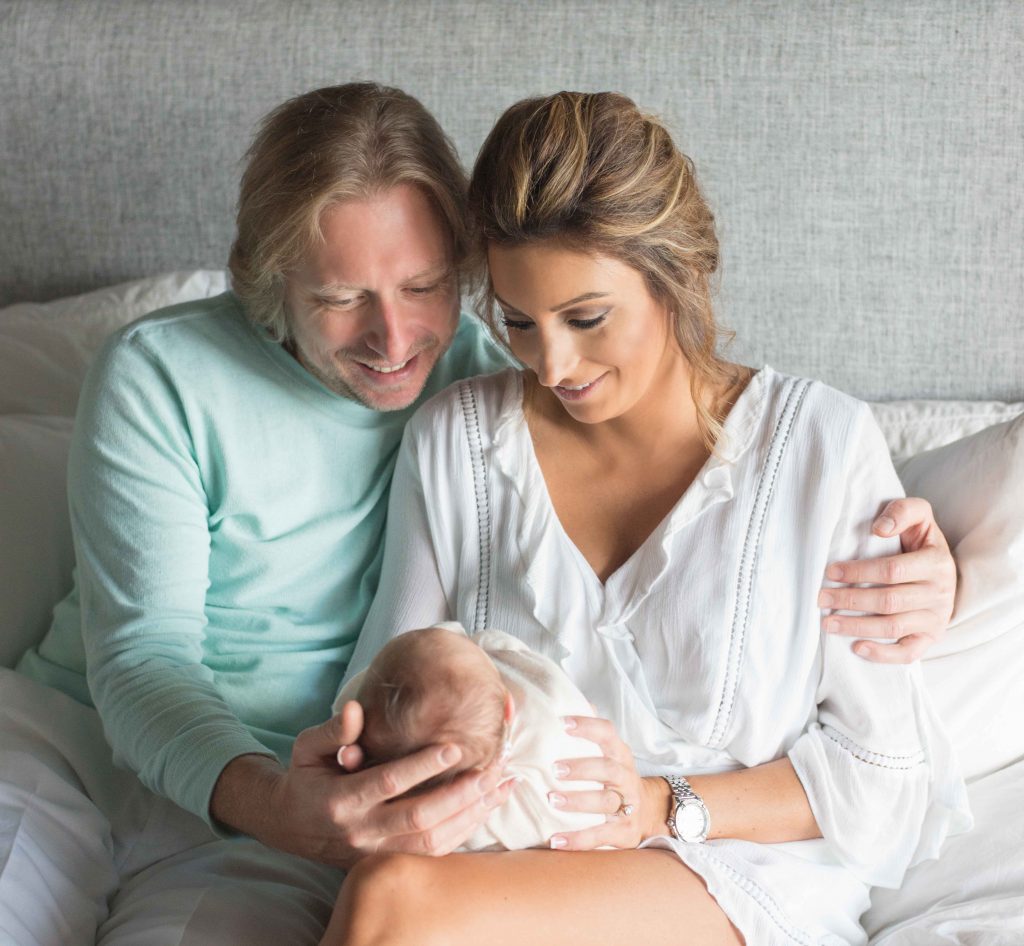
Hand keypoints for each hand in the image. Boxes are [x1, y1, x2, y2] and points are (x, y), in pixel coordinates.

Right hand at [210, 699, 514, 867]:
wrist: (291, 826)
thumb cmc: (306, 776)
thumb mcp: (307, 747)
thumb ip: (333, 730)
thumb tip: (355, 709)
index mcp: (340, 800)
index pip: (388, 783)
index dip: (422, 766)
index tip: (454, 745)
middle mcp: (361, 831)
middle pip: (419, 817)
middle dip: (459, 793)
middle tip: (491, 768)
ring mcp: (377, 851)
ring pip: (432, 839)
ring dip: (471, 813)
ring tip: (501, 784)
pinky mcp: (390, 859)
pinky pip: (434, 851)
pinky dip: (465, 830)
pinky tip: (487, 806)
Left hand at [546, 714, 659, 850]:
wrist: (650, 811)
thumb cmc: (616, 775)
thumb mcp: (610, 751)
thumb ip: (593, 730)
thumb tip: (572, 700)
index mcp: (620, 754)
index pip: (607, 734)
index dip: (587, 726)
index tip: (562, 723)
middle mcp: (626, 777)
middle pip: (608, 769)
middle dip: (581, 768)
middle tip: (554, 768)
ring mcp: (627, 806)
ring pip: (605, 803)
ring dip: (578, 801)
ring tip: (552, 800)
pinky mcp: (624, 833)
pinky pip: (601, 836)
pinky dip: (578, 839)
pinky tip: (555, 840)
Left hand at [820, 497, 956, 662]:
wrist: (943, 568)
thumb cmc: (919, 540)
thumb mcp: (918, 516)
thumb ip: (902, 511)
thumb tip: (879, 529)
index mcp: (936, 562)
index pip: (892, 571)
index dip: (859, 572)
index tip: (829, 572)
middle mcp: (940, 593)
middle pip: (889, 601)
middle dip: (850, 600)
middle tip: (820, 599)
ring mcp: (936, 618)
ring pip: (893, 628)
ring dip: (857, 627)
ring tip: (827, 624)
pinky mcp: (930, 637)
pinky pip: (908, 653)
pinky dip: (882, 655)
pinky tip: (856, 648)